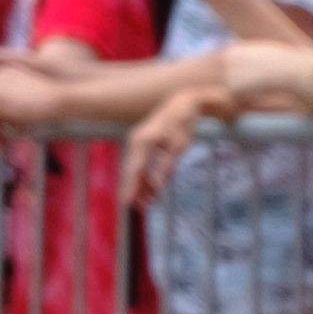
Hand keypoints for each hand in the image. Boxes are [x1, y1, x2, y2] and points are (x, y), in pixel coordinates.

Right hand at [122, 87, 217, 208]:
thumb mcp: (179, 146)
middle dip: (134, 190)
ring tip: (147, 204)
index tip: (126, 203)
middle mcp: (136, 142)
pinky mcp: (144, 145)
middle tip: (137, 209)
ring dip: (141, 186)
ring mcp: (138, 143)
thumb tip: (158, 187)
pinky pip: (142, 164)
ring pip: (137, 170)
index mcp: (143, 142)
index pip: (134, 170)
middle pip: (132, 171)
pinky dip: (147, 177)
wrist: (183, 104)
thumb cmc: (183, 124)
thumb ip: (167, 166)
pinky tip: (152, 190)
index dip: (130, 188)